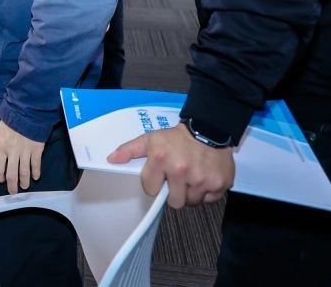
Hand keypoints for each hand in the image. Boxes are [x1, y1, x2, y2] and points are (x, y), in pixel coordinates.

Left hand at [0, 121, 43, 195]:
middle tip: (13, 192)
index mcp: (1, 147)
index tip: (1, 180)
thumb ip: (2, 144)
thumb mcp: (1, 131)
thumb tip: (3, 154)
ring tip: (25, 187)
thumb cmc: (12, 118)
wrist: (27, 110)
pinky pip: (36, 164)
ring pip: (24, 172)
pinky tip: (36, 177)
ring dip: (24, 181)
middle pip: (11, 174)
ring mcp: (25, 152)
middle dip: (12, 185)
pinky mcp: (37, 149)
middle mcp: (12, 152)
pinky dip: (36, 172)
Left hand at [107, 123, 234, 208]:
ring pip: (192, 202)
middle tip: (178, 180)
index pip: (150, 189)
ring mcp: (201, 179)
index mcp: (160, 160)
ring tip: (192, 178)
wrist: (210, 128)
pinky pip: (209, 200)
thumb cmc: (177, 137)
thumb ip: (130, 150)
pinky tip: (204, 178)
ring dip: (191, 193)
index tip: (160, 176)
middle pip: (174, 202)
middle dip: (175, 193)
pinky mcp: (219, 184)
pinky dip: (207, 192)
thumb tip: (111, 159)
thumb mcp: (151, 139)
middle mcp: (180, 171)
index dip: (154, 184)